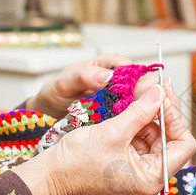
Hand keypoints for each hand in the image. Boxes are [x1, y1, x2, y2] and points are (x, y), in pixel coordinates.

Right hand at [14, 79, 195, 194]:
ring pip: (157, 143)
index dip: (176, 117)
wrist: (48, 178)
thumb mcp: (113, 131)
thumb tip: (160, 92)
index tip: (164, 95)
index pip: (184, 145)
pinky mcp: (129, 173)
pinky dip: (139, 128)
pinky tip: (132, 111)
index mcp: (152, 179)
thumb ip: (142, 110)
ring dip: (150, 119)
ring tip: (141, 97)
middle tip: (155, 89)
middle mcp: (150, 183)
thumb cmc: (75, 162)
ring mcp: (139, 179)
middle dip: (164, 115)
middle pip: (172, 142)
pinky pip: (142, 147)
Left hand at [26, 53, 160, 117]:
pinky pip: (130, 117)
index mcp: (105, 66)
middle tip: (148, 104)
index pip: (126, 66)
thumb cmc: (55, 93)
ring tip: (146, 119)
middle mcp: (115, 81)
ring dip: (143, 109)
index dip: (135, 75)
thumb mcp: (63, 83)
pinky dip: (134, 122)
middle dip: (145, 93)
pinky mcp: (117, 116)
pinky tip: (137, 129)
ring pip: (138, 101)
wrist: (47, 115)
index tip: (136, 86)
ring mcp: (117, 100)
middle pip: (139, 83)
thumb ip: (83, 77)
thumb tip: (106, 76)